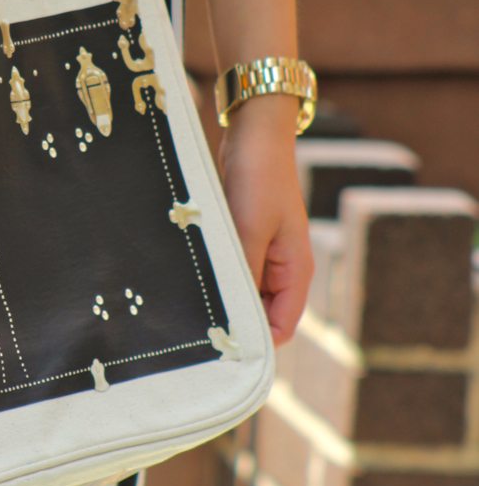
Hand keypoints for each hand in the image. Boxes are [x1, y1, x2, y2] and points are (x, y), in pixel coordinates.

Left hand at [216, 96, 313, 346]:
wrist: (254, 134)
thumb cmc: (258, 179)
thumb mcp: (249, 230)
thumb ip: (244, 275)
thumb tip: (234, 318)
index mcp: (296, 272)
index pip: (280, 328)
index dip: (255, 344)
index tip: (220, 351)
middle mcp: (283, 270)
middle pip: (261, 316)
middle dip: (234, 323)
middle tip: (196, 332)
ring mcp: (264, 255)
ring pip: (243, 294)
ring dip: (221, 299)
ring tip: (189, 306)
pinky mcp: (245, 241)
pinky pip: (232, 272)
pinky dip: (216, 278)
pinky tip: (191, 279)